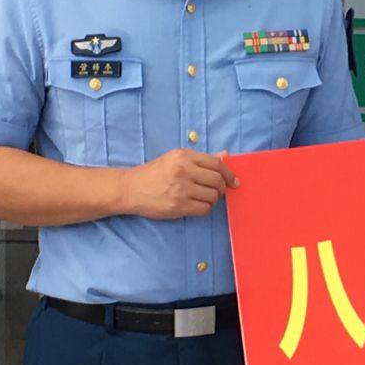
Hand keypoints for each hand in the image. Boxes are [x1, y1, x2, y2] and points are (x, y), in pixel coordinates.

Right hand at [122, 149, 236, 218]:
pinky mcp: (178, 205)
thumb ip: (201, 158)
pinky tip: (196, 205)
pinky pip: (204, 209)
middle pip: (217, 181)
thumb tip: (225, 155)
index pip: (217, 164)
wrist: (130, 188)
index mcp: (184, 156)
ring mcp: (180, 188)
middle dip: (221, 188)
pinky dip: (204, 208)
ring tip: (202, 198)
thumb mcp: (176, 159)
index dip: (229, 174)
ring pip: (212, 196)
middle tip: (216, 191)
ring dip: (212, 199)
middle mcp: (183, 170)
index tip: (234, 181)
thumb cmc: (154, 173)